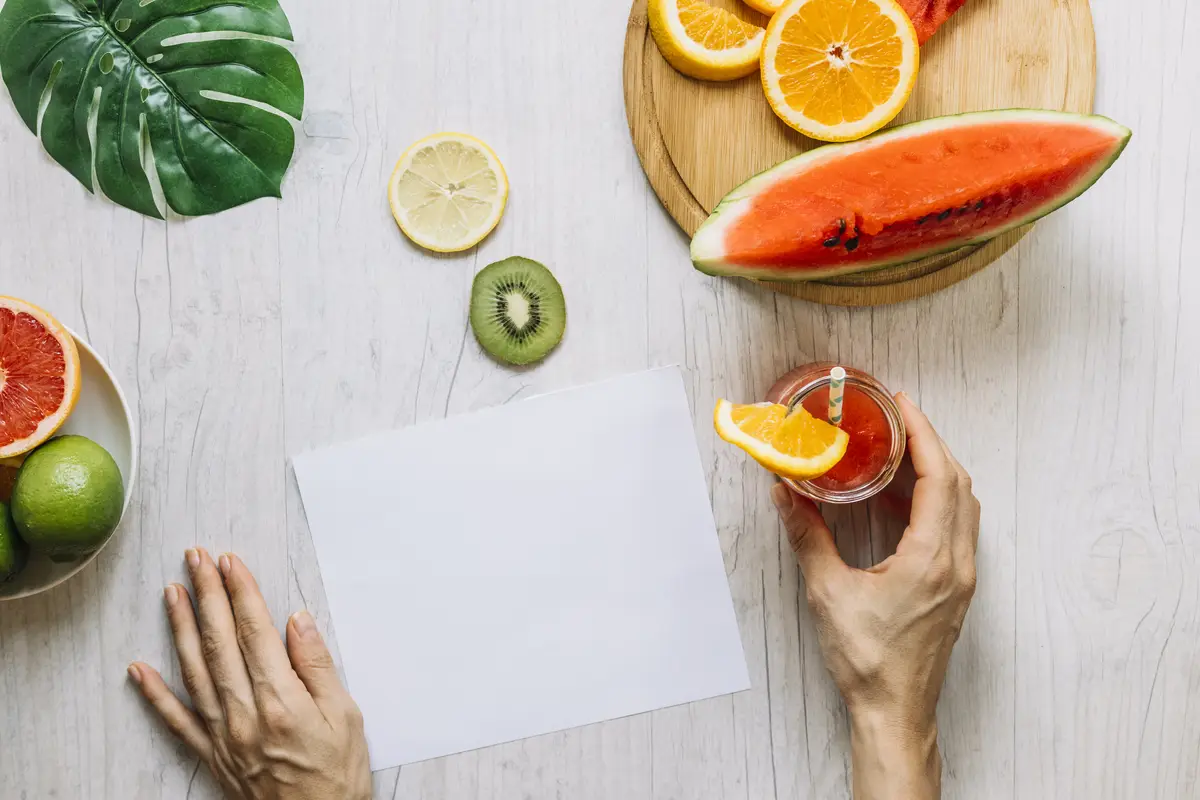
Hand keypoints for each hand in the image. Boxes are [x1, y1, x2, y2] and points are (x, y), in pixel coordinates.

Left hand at [128, 549, 371, 799]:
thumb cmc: (338, 778)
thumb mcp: (346, 718)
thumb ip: (318, 667)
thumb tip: (296, 622)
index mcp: (282, 702)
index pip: (255, 633)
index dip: (241, 593)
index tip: (231, 562)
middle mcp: (245, 714)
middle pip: (221, 643)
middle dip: (208, 595)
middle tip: (197, 559)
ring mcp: (224, 735)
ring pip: (195, 671)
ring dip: (181, 628)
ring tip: (172, 592)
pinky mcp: (213, 755)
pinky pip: (177, 720)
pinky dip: (155, 693)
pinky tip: (139, 669)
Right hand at [773, 393, 978, 799]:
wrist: (895, 711)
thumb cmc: (867, 661)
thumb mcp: (829, 593)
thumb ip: (807, 537)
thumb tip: (785, 494)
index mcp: (931, 560)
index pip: (940, 479)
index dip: (923, 435)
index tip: (902, 406)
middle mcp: (956, 564)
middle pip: (959, 485)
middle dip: (931, 444)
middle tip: (898, 418)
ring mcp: (961, 577)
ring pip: (963, 506)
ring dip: (937, 471)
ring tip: (899, 451)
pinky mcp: (955, 588)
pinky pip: (954, 528)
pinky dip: (935, 501)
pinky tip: (898, 501)